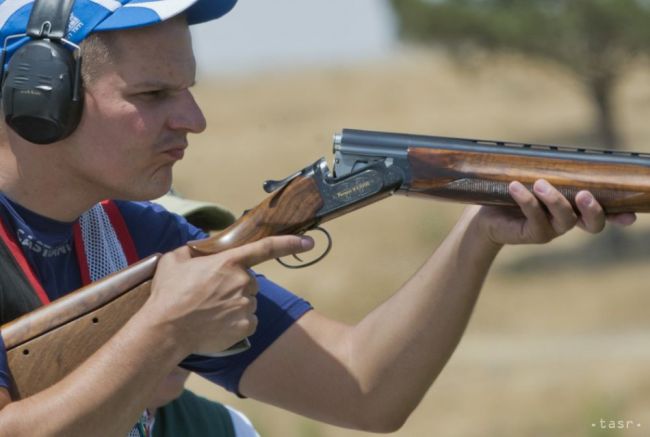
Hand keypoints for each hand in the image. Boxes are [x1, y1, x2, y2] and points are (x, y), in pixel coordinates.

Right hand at [144, 235, 313, 355]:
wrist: (166, 329)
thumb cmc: (168, 293)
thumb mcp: (175, 260)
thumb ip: (194, 249)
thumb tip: (201, 248)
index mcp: (229, 262)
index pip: (266, 248)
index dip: (291, 243)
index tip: (309, 242)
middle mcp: (243, 282)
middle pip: (249, 281)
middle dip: (235, 286)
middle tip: (210, 295)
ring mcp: (247, 305)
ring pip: (249, 302)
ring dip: (235, 305)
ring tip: (209, 311)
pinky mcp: (247, 326)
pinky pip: (248, 321)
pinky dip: (236, 323)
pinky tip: (216, 324)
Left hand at [473, 179, 635, 245]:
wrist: (485, 214)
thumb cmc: (513, 193)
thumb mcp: (535, 180)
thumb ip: (551, 171)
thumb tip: (561, 150)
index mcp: (574, 208)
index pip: (603, 213)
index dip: (618, 215)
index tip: (630, 215)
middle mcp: (567, 221)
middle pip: (593, 224)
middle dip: (593, 210)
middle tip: (584, 194)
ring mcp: (550, 230)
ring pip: (565, 220)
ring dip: (555, 200)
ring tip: (539, 183)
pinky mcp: (531, 234)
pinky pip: (535, 219)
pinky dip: (527, 201)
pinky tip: (515, 187)